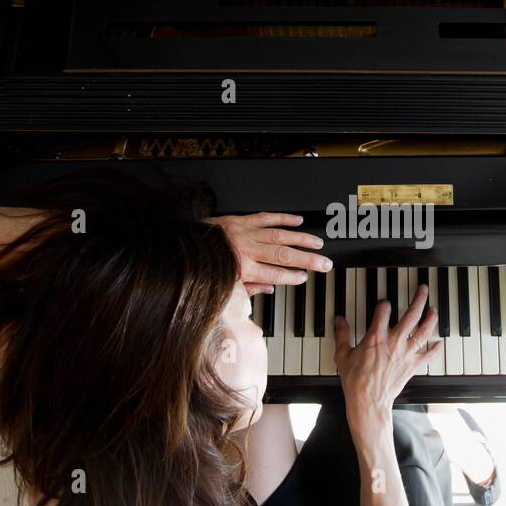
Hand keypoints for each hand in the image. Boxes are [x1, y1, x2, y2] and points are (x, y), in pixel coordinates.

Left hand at [206, 212, 330, 295]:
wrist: (181, 245)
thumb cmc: (202, 268)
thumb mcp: (223, 287)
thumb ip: (248, 288)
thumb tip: (270, 288)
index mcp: (241, 269)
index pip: (274, 274)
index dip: (292, 277)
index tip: (305, 278)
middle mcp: (246, 249)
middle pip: (283, 255)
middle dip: (307, 260)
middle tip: (324, 263)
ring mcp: (245, 233)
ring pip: (279, 235)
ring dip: (301, 238)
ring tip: (318, 243)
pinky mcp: (241, 220)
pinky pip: (266, 217)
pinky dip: (283, 218)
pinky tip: (298, 220)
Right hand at [333, 285, 439, 435]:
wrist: (368, 401)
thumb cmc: (355, 380)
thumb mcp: (343, 355)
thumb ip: (342, 335)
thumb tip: (339, 320)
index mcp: (376, 336)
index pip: (384, 310)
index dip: (384, 304)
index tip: (384, 303)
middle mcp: (394, 341)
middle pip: (412, 314)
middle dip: (419, 299)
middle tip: (423, 290)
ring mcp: (406, 353)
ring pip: (424, 331)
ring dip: (431, 318)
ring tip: (434, 309)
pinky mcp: (413, 366)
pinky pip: (428, 355)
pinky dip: (436, 349)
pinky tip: (440, 343)